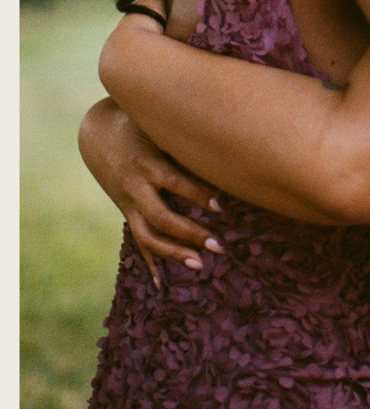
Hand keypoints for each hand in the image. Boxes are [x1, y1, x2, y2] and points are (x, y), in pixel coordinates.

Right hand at [79, 96, 225, 288]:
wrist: (98, 132)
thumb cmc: (141, 123)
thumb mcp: (161, 125)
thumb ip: (189, 135)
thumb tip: (231, 137)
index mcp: (148, 163)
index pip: (175, 182)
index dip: (198, 194)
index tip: (222, 207)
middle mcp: (136, 186)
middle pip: (162, 217)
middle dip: (190, 233)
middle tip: (220, 246)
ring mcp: (128, 202)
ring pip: (148, 235)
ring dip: (173, 253)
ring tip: (200, 265)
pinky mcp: (126, 212)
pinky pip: (137, 241)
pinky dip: (149, 263)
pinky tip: (160, 285)